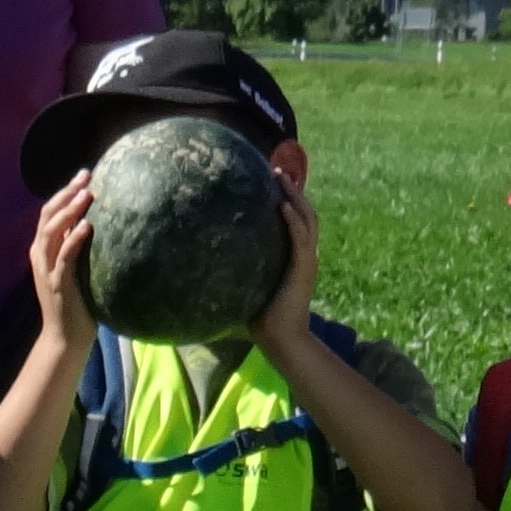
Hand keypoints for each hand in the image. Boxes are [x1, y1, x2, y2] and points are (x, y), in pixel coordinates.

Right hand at [24, 173, 99, 350]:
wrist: (65, 339)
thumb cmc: (76, 305)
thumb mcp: (75, 270)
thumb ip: (77, 249)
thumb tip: (95, 225)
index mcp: (43, 251)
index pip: (49, 214)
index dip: (64, 193)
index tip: (84, 175)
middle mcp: (40, 257)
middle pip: (47, 216)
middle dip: (65, 194)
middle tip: (86, 176)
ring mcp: (47, 270)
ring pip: (51, 232)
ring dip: (69, 211)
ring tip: (86, 194)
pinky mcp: (57, 284)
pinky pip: (64, 257)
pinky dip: (74, 239)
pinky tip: (87, 226)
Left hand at [249, 178, 318, 345]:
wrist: (282, 339)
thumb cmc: (261, 319)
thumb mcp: (247, 287)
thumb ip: (235, 272)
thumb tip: (202, 265)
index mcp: (295, 257)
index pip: (296, 221)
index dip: (288, 200)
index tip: (272, 182)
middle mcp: (305, 255)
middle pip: (305, 213)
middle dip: (293, 190)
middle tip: (278, 170)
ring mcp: (307, 260)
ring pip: (307, 219)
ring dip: (296, 196)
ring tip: (282, 178)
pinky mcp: (304, 269)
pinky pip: (301, 239)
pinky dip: (294, 220)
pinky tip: (282, 206)